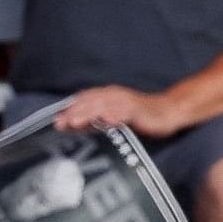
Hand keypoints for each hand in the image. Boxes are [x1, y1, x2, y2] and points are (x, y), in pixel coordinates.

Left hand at [49, 85, 167, 141]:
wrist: (167, 111)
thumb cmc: (138, 116)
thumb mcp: (111, 119)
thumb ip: (92, 121)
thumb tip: (70, 125)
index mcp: (106, 96)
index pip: (83, 101)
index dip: (69, 110)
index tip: (55, 121)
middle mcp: (113, 95)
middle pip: (89, 102)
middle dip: (73, 112)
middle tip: (59, 123)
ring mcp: (125, 102)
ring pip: (103, 106)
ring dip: (88, 113)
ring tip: (74, 122)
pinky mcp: (138, 110)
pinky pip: (125, 112)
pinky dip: (115, 115)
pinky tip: (106, 121)